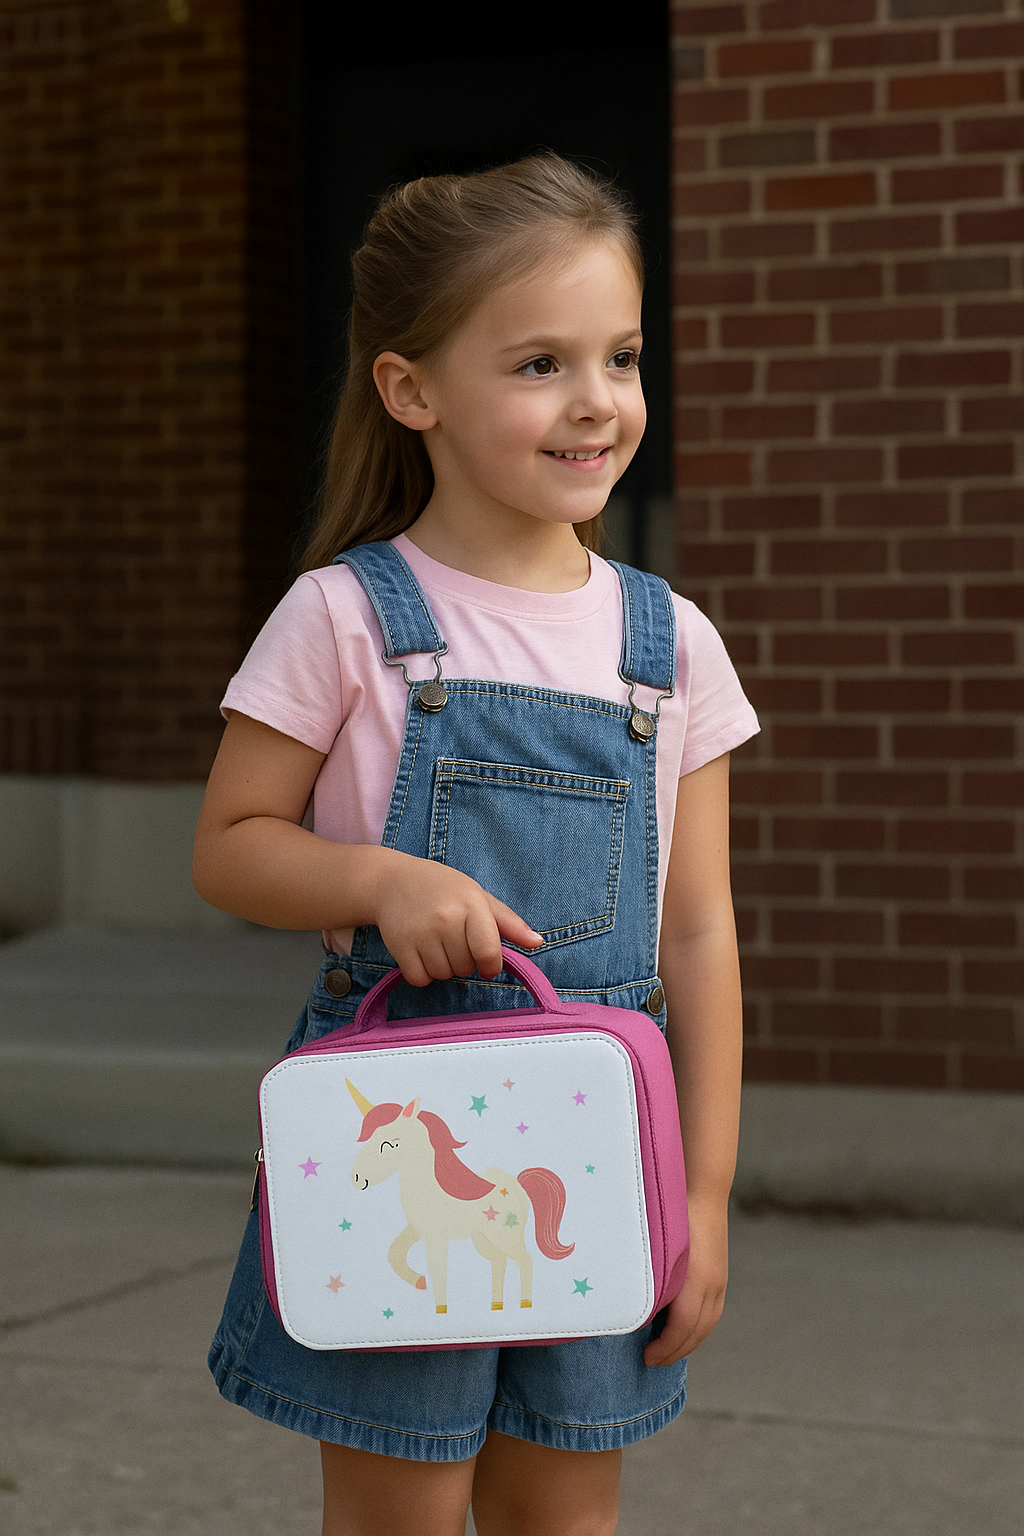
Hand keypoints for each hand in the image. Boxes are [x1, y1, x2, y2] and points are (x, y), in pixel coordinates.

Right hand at [373, 854, 542, 985]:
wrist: (393, 881)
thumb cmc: (444, 890)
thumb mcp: (478, 897)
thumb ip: (509, 922)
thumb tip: (537, 942)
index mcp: (471, 904)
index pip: (488, 951)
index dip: (491, 966)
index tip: (487, 964)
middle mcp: (446, 918)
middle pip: (466, 967)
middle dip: (464, 961)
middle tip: (453, 940)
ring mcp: (421, 932)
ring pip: (443, 975)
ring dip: (443, 967)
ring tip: (436, 943)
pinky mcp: (399, 945)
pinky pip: (419, 978)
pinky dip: (422, 973)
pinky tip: (420, 952)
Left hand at [644, 1198, 728, 1366]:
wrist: (704, 1192)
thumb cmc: (674, 1215)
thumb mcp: (657, 1248)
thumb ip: (651, 1278)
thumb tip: (635, 1305)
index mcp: (695, 1280)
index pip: (682, 1327)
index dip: (665, 1348)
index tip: (646, 1357)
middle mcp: (711, 1284)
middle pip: (696, 1331)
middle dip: (675, 1351)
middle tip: (652, 1360)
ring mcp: (719, 1281)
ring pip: (707, 1323)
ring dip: (688, 1342)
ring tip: (667, 1349)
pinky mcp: (720, 1276)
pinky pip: (712, 1312)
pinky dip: (698, 1328)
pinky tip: (684, 1329)